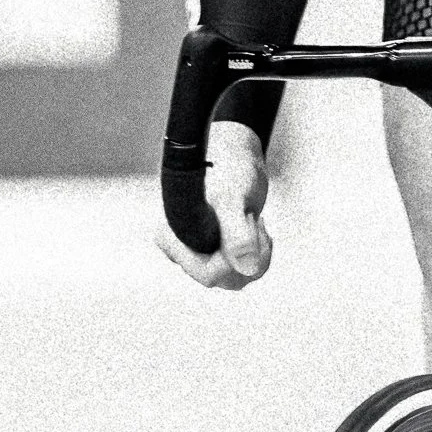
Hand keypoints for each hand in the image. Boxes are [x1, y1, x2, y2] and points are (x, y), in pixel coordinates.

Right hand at [155, 119, 272, 289]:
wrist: (237, 152)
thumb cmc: (229, 168)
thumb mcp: (233, 198)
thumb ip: (237, 234)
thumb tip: (247, 269)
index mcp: (173, 238)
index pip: (207, 273)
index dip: (233, 256)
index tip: (244, 220)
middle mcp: (182, 250)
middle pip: (223, 279)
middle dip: (247, 253)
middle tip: (252, 218)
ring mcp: (201, 253)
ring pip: (237, 278)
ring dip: (256, 252)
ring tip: (253, 218)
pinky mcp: (218, 252)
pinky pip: (244, 270)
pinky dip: (258, 251)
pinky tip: (254, 224)